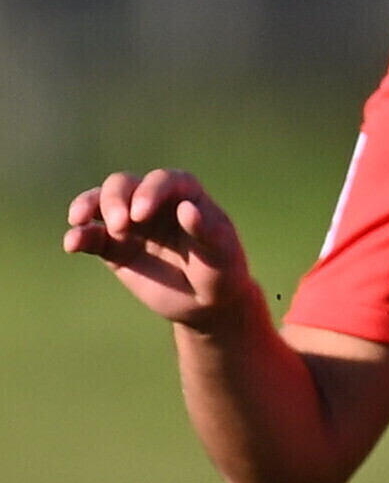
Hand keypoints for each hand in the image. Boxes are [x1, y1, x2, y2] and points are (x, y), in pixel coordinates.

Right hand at [64, 170, 256, 331]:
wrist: (206, 302)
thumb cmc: (222, 270)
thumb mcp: (222, 253)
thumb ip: (206, 231)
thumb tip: (187, 208)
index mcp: (186, 194)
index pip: (163, 180)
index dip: (150, 191)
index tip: (141, 214)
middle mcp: (154, 202)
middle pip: (124, 184)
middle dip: (116, 199)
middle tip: (121, 225)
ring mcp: (132, 223)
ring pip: (101, 201)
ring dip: (88, 206)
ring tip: (80, 221)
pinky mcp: (114, 247)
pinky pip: (90, 236)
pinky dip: (78, 236)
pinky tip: (72, 244)